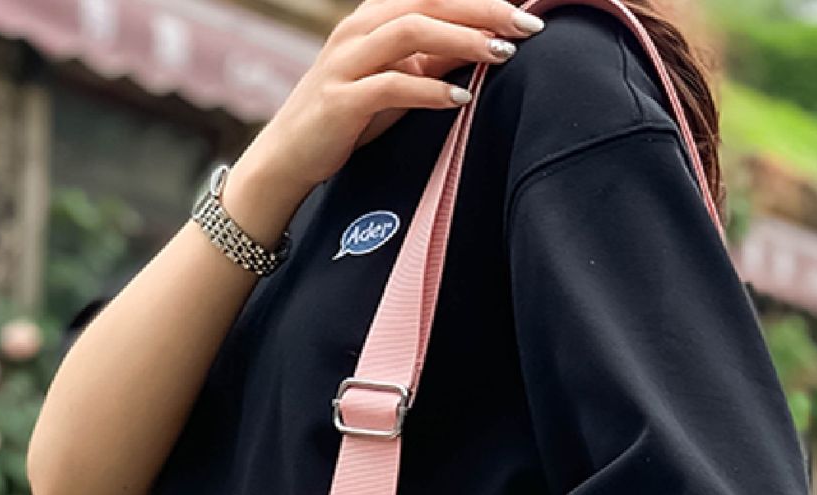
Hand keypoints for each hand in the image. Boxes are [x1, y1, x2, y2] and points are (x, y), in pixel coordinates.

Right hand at [229, 0, 545, 231]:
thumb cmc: (347, 120)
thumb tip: (479, 48)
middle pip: (428, 3)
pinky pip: (392, 85)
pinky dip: (431, 89)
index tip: (525, 11)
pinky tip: (463, 98)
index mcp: (373, 19)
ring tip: (503, 54)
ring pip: (411, 32)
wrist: (288, 157)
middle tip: (528, 25)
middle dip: (483, 11)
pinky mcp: (341, 99)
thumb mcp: (395, 85)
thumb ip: (431, 63)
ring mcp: (347, 62)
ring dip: (462, 40)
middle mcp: (358, 30)